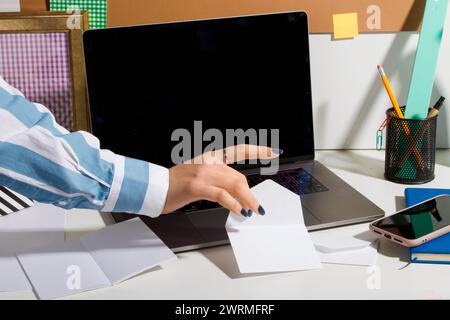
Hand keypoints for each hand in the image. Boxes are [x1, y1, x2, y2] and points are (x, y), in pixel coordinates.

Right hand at [162, 145, 280, 216]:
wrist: (154, 187)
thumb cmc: (175, 183)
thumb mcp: (198, 174)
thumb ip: (217, 177)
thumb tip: (237, 189)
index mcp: (210, 157)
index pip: (239, 150)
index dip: (258, 150)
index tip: (274, 151)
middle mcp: (208, 161)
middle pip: (238, 177)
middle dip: (250, 194)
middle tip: (256, 206)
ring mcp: (202, 173)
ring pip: (234, 185)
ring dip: (247, 200)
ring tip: (253, 210)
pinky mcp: (196, 186)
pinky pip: (222, 195)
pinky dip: (234, 204)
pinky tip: (239, 211)